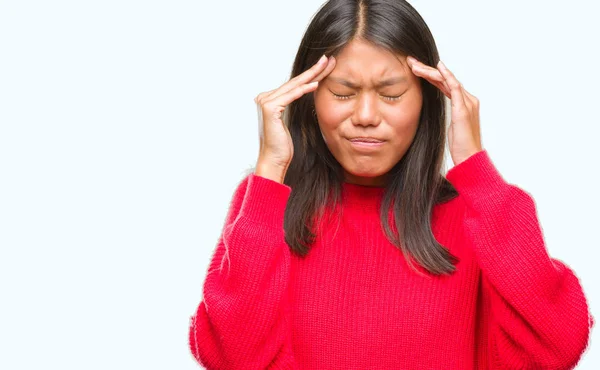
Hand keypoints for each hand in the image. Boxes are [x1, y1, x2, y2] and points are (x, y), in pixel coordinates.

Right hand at [254, 54, 335, 172]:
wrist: (274, 159)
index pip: (294, 84)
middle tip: (328, 58)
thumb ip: (292, 105)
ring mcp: (265, 101)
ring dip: (312, 75)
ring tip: (326, 65)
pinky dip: (304, 89)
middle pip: (295, 82)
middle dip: (314, 70)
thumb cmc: (282, 145)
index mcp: (269, 99)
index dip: (311, 74)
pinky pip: (291, 96)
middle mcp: (265, 98)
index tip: (325, 66)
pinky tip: (316, 83)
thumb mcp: (290, 121)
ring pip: (294, 86)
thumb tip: (305, 91)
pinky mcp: (269, 108)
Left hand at [406, 56, 482, 166]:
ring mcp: (467, 102)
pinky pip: (455, 87)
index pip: (444, 84)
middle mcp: (467, 99)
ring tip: (414, 65)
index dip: (429, 75)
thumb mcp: (450, 127)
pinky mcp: (463, 109)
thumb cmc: (461, 145)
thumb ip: (445, 116)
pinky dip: (447, 76)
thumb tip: (432, 112)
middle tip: (410, 62)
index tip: (414, 69)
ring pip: (447, 80)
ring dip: (430, 71)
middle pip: (444, 79)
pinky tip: (438, 67)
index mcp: (462, 103)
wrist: (470, 157)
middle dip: (427, 69)